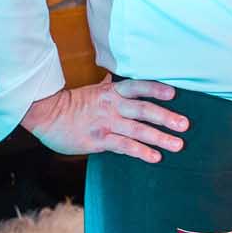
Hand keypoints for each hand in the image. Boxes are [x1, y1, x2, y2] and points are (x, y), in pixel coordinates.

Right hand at [20, 75, 187, 162]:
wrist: (46, 115)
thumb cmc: (73, 103)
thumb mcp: (94, 89)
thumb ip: (111, 86)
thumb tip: (117, 75)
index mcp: (112, 91)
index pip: (138, 87)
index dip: (156, 89)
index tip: (174, 94)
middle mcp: (112, 106)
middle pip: (143, 110)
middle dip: (166, 117)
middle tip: (185, 125)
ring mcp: (106, 123)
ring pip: (137, 130)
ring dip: (159, 137)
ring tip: (178, 144)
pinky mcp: (99, 140)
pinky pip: (123, 146)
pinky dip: (140, 152)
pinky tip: (155, 157)